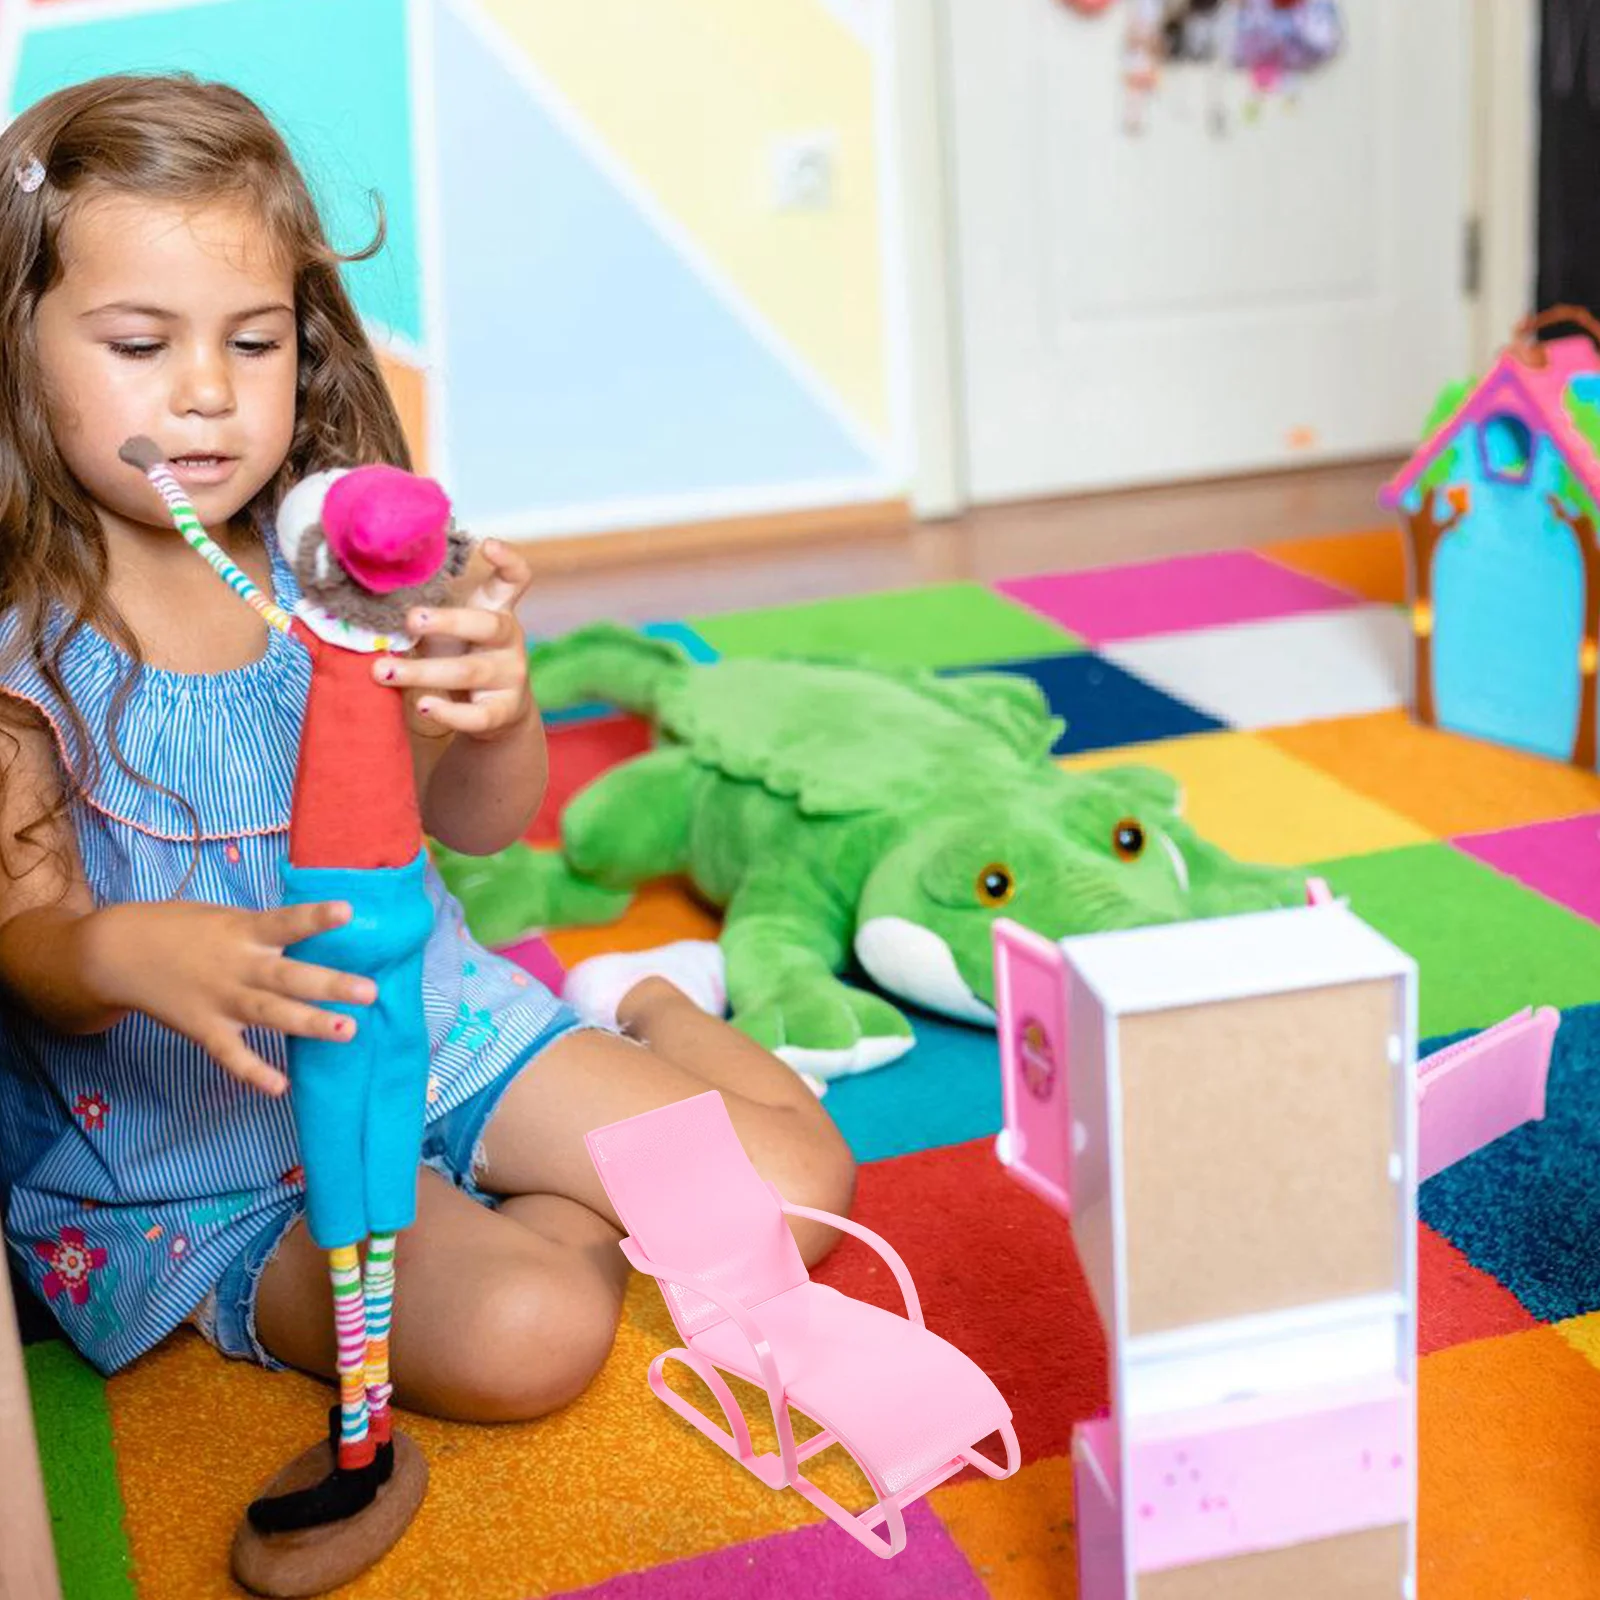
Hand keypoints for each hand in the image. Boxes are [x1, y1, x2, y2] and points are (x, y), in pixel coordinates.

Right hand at [81, 900, 374, 1096]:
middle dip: (329, 985)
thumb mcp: (225, 917)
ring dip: (309, 1024)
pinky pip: (232, 1055)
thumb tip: (312, 933)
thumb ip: (264, 931)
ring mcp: (222, 1000)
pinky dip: (253, 1072)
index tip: (348, 911)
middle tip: (369, 992)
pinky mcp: (204, 1029)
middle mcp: (237, 966)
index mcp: (244, 931)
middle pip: (288, 977)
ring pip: (271, 1015)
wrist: (120, 953)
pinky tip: (280, 1087)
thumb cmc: (183, 929)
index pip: (285, 922)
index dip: (315, 917)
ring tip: (348, 1030)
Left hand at [375, 539, 534, 740]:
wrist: (496, 714)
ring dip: (422, 671)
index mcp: (497, 611)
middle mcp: (509, 641)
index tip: (488, 544)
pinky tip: (423, 706)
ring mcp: (510, 677)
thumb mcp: (450, 630)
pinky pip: (477, 716)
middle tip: (411, 619)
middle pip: (487, 625)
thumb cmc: (462, 657)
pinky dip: (449, 713)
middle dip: (449, 621)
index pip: (515, 580)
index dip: (508, 560)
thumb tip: (363, 595)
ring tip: (383, 672)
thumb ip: (425, 614)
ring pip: (468, 672)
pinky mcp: (503, 711)